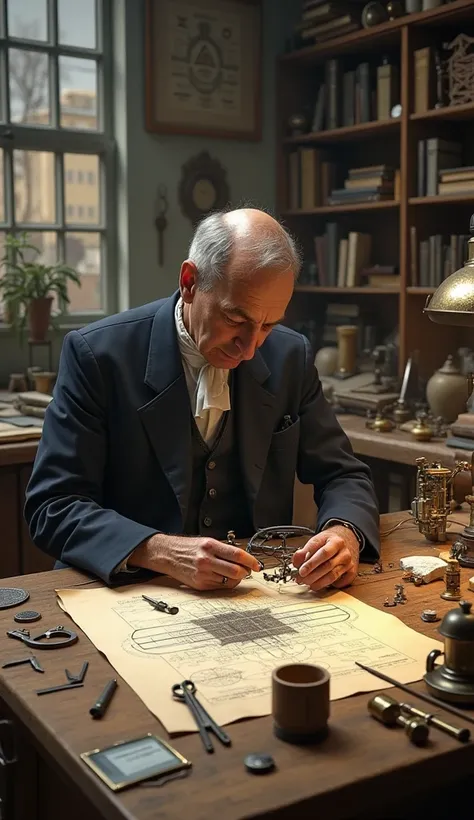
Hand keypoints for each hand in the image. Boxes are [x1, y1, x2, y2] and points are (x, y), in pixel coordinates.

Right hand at [130, 533, 260, 590]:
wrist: (168, 555)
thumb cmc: (188, 547)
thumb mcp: (206, 542)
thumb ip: (224, 549)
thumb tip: (243, 558)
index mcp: (210, 546)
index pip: (236, 554)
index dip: (250, 560)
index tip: (257, 564)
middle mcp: (206, 560)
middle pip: (235, 571)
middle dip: (245, 572)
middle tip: (248, 570)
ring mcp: (203, 574)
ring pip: (229, 581)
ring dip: (236, 578)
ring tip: (234, 573)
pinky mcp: (200, 585)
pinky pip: (220, 587)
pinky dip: (226, 583)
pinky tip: (223, 577)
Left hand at [292, 525, 359, 591]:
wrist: (347, 540)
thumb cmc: (330, 541)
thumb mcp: (317, 540)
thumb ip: (305, 550)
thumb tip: (296, 561)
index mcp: (336, 541)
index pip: (322, 553)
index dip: (310, 563)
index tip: (300, 570)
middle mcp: (344, 552)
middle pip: (327, 565)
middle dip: (312, 574)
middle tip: (301, 579)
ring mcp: (349, 563)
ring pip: (332, 576)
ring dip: (318, 582)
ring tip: (307, 583)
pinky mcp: (352, 572)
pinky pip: (339, 582)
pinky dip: (328, 585)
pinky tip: (319, 584)